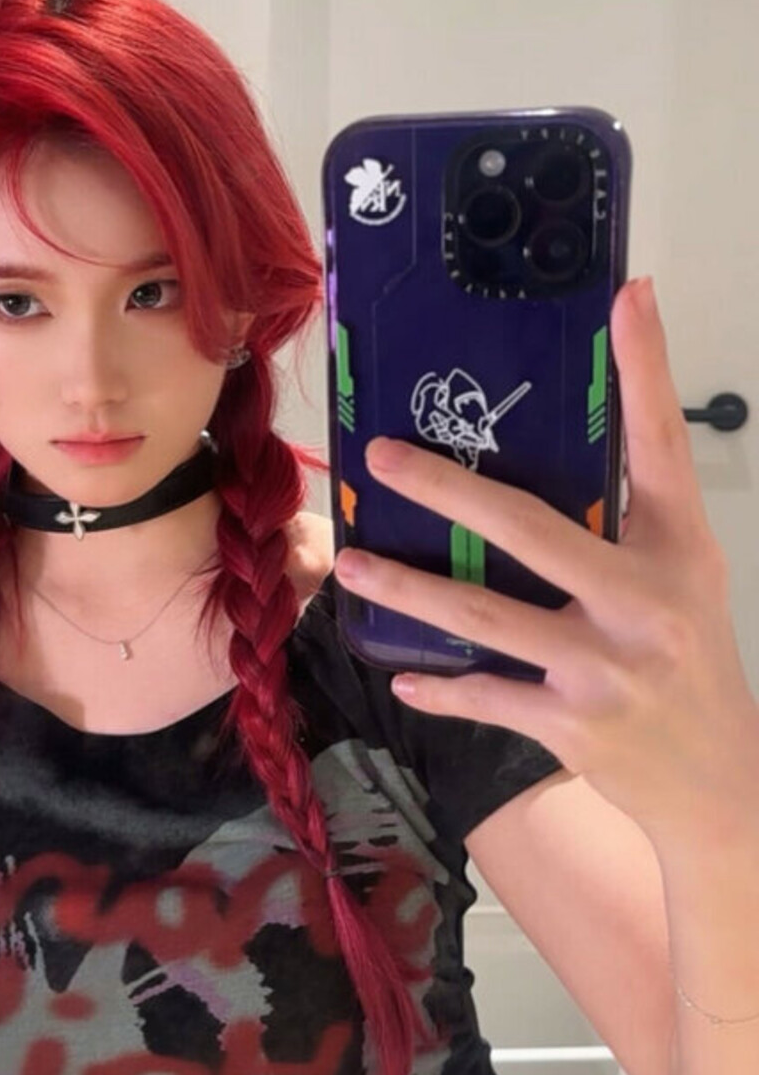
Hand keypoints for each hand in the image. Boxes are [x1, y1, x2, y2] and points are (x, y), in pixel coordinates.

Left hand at [334, 278, 758, 837]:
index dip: (644, 368)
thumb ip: (637, 502)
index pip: (660, 442)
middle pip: (532, 531)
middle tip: (384, 455)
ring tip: (353, 565)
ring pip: (487, 619)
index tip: (624, 295)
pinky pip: (489, 698)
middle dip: (448, 490)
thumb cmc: (690, 655)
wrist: (721, 779)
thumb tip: (587, 421)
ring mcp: (606, 669)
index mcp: (677, 549)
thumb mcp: (682, 569)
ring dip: (410, 591)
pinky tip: (401, 677)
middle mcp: (645, 603)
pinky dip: (442, 691)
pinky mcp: (574, 727)